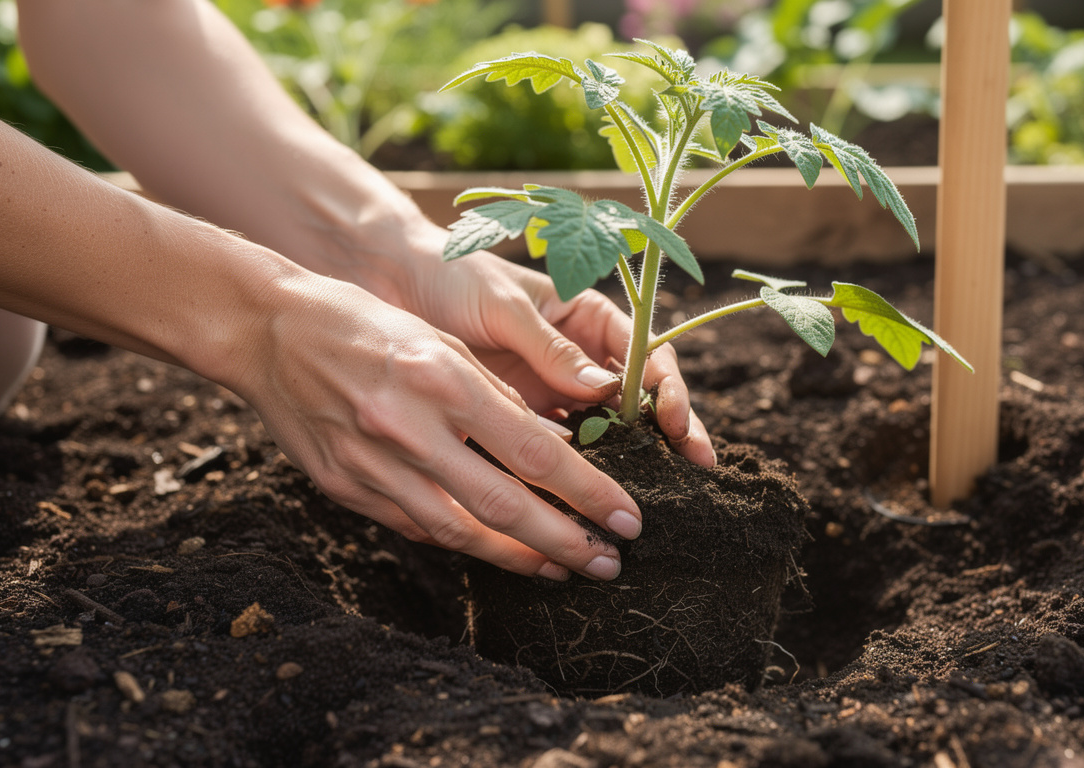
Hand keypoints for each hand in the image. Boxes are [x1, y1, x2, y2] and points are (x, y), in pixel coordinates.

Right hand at [230, 274, 644, 580]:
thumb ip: (497, 397)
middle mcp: (410, 428)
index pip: (535, 453)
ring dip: (518, 557)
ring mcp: (372, 465)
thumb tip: (556, 447)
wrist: (267, 331)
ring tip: (562, 570)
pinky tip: (497, 551)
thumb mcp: (443, 340)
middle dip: (565, 541)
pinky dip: (462, 542)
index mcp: (444, 380)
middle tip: (609, 563)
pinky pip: (415, 527)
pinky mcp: (345, 488)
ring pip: (459, 530)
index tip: (627, 518)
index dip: (588, 493)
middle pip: (504, 504)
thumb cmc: (367, 324)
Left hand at [397, 238, 715, 466]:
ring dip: (628, 460)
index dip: (669, 389)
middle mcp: (579, 358)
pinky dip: (573, 473)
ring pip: (605, 430)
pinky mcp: (519, 418)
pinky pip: (555, 449)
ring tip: (650, 492)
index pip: (647, 355)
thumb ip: (551, 349)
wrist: (390, 282)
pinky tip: (587, 499)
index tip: (676, 423)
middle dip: (670, 433)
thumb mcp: (505, 307)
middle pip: (639, 400)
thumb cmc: (452, 276)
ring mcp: (551, 392)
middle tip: (694, 467)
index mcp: (588, 317)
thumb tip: (606, 389)